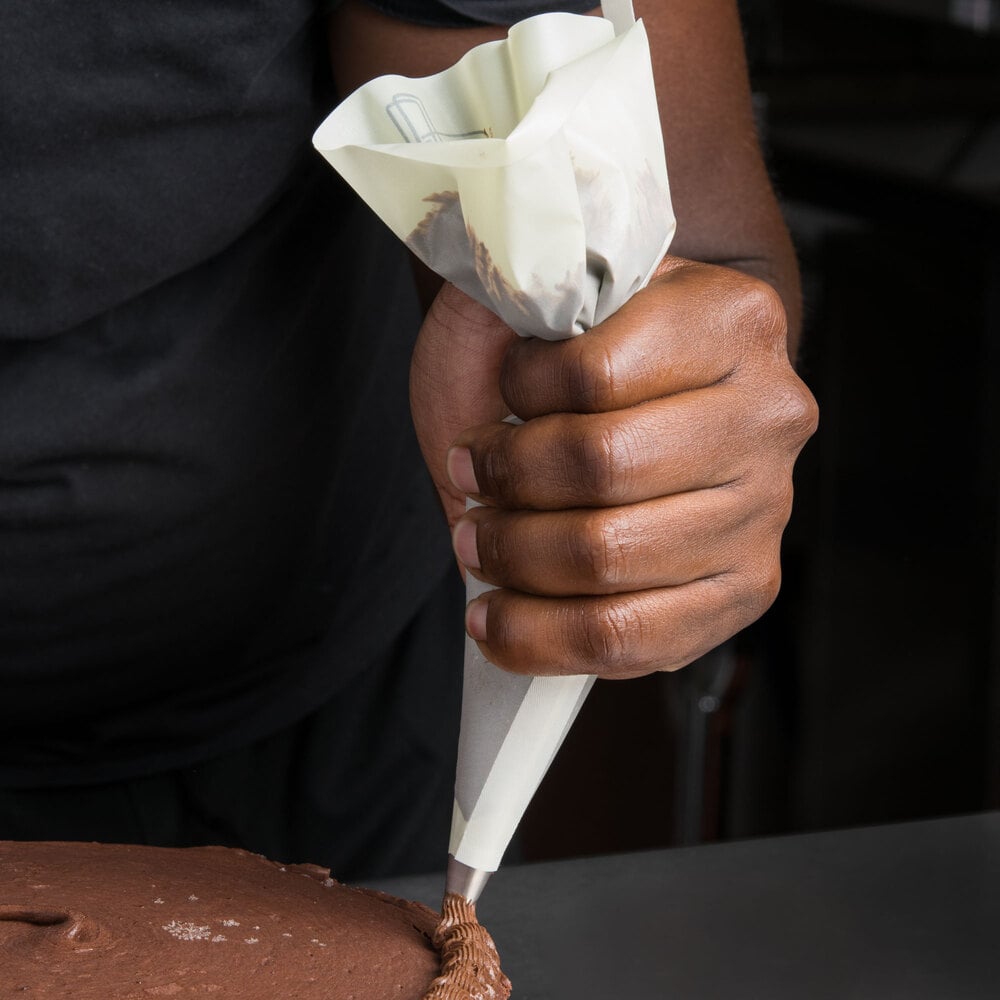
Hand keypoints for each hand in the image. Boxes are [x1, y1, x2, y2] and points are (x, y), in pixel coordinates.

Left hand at [409, 255, 817, 677]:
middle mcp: (769, 414)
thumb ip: (520, 292)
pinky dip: (541, 639)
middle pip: (603, 469)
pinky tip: (495, 618)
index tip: (496, 396)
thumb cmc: (598, 350)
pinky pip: (630, 639)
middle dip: (507, 484)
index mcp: (731, 319)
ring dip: (514, 559)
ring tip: (475, 543)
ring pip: (609, 561)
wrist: (672, 397)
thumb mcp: (554, 294)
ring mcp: (767, 511)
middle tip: (468, 482)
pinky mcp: (745, 590)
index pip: (594, 373)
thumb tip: (489, 313)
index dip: (518, 391)